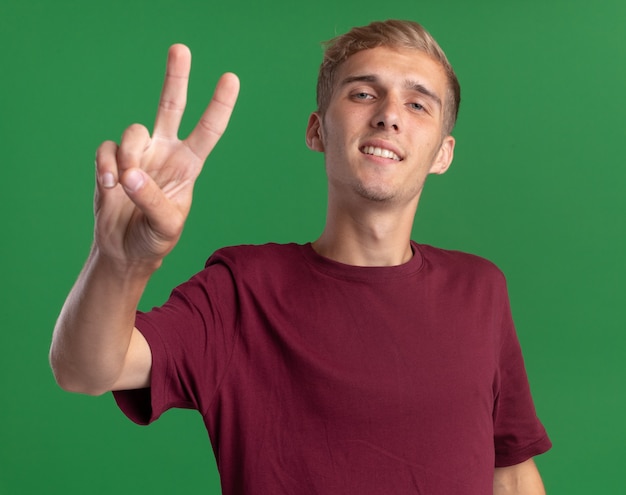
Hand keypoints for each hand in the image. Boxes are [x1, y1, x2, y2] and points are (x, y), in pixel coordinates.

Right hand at [94, 44, 238, 267]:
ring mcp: (138, 154)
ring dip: (129, 155)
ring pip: (134, 130)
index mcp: (189, 165)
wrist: (125, 249)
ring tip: (125, 183)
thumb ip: (154, 201)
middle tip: (181, 49)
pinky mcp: (112, 160)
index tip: (231, 78)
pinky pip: (106, 147)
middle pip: (171, 106)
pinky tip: (109, 185)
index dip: (219, 105)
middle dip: (176, 77)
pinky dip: (106, 164)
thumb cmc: (155, 238)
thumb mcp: (166, 226)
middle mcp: (165, 152)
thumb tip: (131, 175)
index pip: (208, 130)